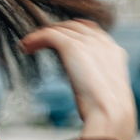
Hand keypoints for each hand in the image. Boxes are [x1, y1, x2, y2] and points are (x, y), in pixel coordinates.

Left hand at [19, 18, 136, 139]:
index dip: (73, 32)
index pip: (92, 31)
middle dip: (56, 31)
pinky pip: (49, 35)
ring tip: (28, 45)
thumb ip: (94, 80)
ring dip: (42, 35)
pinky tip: (26, 47)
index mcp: (113, 52)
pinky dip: (35, 38)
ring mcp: (88, 43)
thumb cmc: (107, 112)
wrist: (110, 113)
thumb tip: (82, 84)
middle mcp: (102, 43)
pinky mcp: (73, 46)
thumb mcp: (103, 91)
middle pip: (74, 26)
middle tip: (40, 41)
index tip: (59, 37)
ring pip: (60, 30)